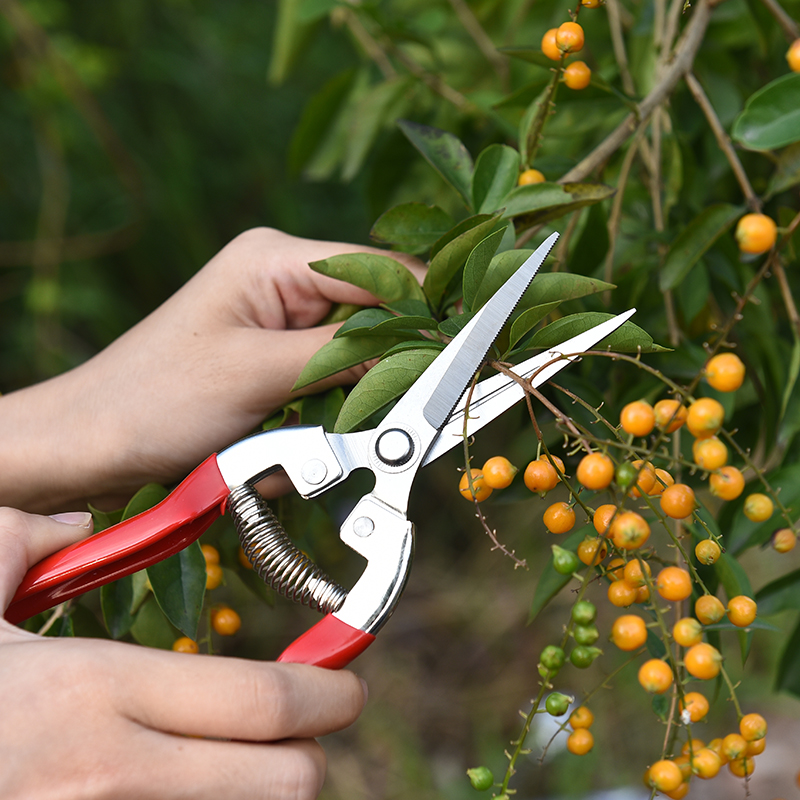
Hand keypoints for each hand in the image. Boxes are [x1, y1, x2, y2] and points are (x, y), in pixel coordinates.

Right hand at [0, 508, 367, 799]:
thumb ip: (20, 538)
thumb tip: (69, 522)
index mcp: (94, 691)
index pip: (262, 702)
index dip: (329, 693)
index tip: (350, 683)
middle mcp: (110, 777)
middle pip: (279, 784)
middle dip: (312, 755)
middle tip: (312, 726)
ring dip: (265, 793)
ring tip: (251, 758)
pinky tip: (195, 783)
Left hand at [1, 228, 424, 511]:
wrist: (86, 450)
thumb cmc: (154, 400)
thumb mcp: (261, 374)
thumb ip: (352, 358)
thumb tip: (431, 350)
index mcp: (278, 260)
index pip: (386, 273)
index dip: (434, 311)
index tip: (474, 353)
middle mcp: (285, 286)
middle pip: (377, 323)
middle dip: (376, 382)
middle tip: (365, 423)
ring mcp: (280, 331)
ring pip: (355, 370)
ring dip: (336, 417)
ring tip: (282, 448)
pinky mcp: (275, 372)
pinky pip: (326, 397)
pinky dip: (311, 433)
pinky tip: (267, 454)